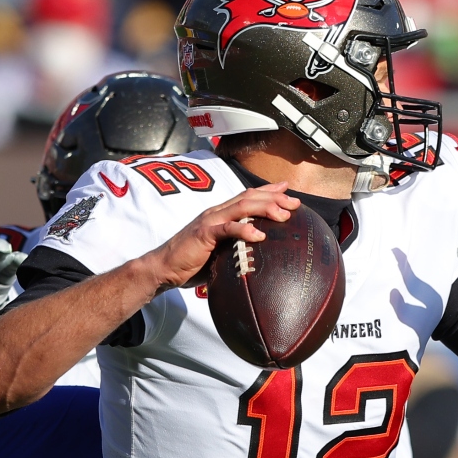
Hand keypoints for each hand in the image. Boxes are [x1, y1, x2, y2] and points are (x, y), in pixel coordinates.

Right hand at [142, 182, 298, 289]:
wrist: (163, 268)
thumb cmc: (190, 263)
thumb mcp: (218, 252)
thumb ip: (235, 247)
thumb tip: (255, 255)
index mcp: (220, 215)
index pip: (247, 196)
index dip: (268, 191)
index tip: (288, 190)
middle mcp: (216, 212)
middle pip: (250, 196)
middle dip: (275, 197)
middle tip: (295, 203)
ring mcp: (210, 221)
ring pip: (242, 206)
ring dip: (265, 208)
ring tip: (283, 215)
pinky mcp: (204, 234)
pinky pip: (228, 228)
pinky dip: (245, 230)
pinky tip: (260, 235)